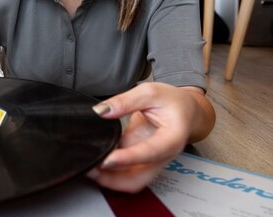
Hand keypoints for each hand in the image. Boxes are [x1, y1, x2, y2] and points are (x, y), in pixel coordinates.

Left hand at [87, 82, 214, 192]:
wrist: (185, 110)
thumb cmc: (172, 102)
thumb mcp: (150, 92)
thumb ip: (125, 101)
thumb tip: (102, 111)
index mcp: (171, 139)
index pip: (149, 153)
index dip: (127, 159)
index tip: (107, 160)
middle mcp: (162, 156)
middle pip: (138, 179)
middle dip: (112, 179)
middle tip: (89, 167)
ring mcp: (150, 162)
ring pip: (130, 181)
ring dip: (108, 179)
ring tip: (88, 167)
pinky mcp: (140, 161)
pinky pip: (124, 173)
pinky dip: (109, 172)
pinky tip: (95, 161)